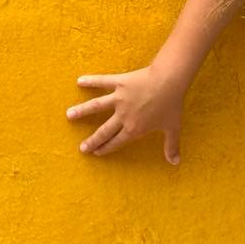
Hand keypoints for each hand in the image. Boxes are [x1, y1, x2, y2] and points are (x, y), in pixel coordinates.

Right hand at [66, 63, 187, 163]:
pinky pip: (102, 82)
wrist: (169, 82)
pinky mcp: (119, 83)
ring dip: (82, 111)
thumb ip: (171, 146)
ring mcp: (119, 99)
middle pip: (104, 130)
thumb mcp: (173, 127)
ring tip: (69, 115)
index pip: (117, 142)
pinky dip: (91, 81)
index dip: (106, 148)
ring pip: (96, 107)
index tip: (96, 153)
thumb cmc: (171, 105)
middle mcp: (123, 116)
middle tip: (81, 147)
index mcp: (134, 128)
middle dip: (92, 140)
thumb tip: (175, 162)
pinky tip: (80, 81)